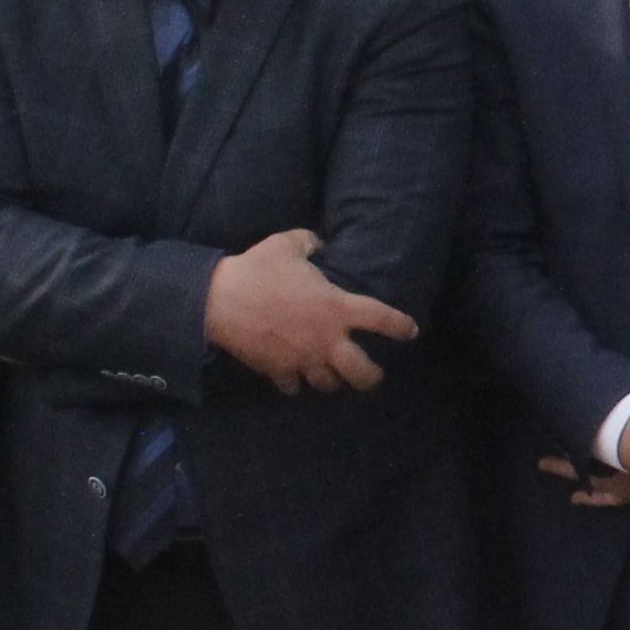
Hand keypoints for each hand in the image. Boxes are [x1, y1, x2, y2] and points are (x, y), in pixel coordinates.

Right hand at [203, 229, 415, 394]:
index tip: (410, 331)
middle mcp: (326, 339)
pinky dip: (295, 384)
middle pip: (363, 373)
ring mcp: (303, 359)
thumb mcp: (285, 245)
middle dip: (372, 378)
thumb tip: (317, 242)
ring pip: (329, 385)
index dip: (401, 327)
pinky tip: (293, 378)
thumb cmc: (257, 270)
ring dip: (332, 381)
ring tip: (331, 376)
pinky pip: (293, 387)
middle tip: (372, 375)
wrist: (218, 300)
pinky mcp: (277, 370)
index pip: (382, 320)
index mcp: (337, 307)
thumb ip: (308, 242)